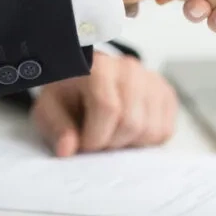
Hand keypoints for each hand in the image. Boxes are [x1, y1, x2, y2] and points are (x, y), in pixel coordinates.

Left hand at [31, 52, 177, 156]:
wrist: (87, 78)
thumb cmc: (69, 94)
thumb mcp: (50, 108)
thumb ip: (57, 128)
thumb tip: (68, 149)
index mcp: (98, 66)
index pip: (108, 108)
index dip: (95, 137)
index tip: (83, 145)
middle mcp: (129, 68)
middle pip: (131, 122)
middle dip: (111, 143)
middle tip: (97, 140)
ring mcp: (151, 79)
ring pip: (151, 130)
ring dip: (129, 143)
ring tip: (112, 133)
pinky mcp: (165, 93)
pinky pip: (164, 131)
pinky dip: (146, 141)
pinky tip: (129, 131)